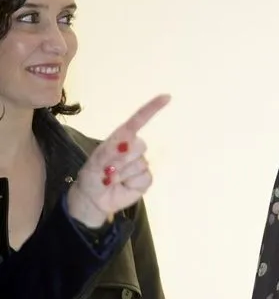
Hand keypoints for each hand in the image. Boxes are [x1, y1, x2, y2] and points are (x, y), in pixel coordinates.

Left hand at [66, 95, 170, 228]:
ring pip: (140, 164)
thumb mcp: (94, 163)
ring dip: (123, 174)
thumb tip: (127, 142)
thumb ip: (109, 151)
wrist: (94, 200)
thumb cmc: (92, 177)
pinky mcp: (146, 179)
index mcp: (120, 139)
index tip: (166, 97)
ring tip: (112, 179)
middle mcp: (133, 148)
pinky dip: (131, 183)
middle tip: (108, 169)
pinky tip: (123, 185)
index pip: (137, 121)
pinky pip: (145, 177)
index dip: (151, 109)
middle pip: (140, 146)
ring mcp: (141, 163)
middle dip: (123, 158)